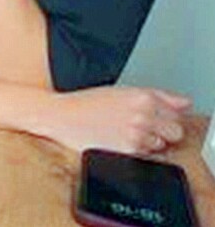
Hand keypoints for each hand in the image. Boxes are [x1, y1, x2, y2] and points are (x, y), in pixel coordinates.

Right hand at [39, 86, 191, 154]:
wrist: (61, 117)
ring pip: (162, 144)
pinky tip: (120, 140)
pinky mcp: (129, 150)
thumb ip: (160, 96)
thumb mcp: (123, 91)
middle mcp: (143, 115)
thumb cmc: (88, 103)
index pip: (178, 112)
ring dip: (149, 141)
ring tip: (126, 132)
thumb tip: (184, 103)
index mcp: (143, 96)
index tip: (156, 117)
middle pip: (176, 131)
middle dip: (164, 130)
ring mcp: (137, 134)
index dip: (166, 116)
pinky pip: (147, 155)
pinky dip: (137, 150)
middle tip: (144, 126)